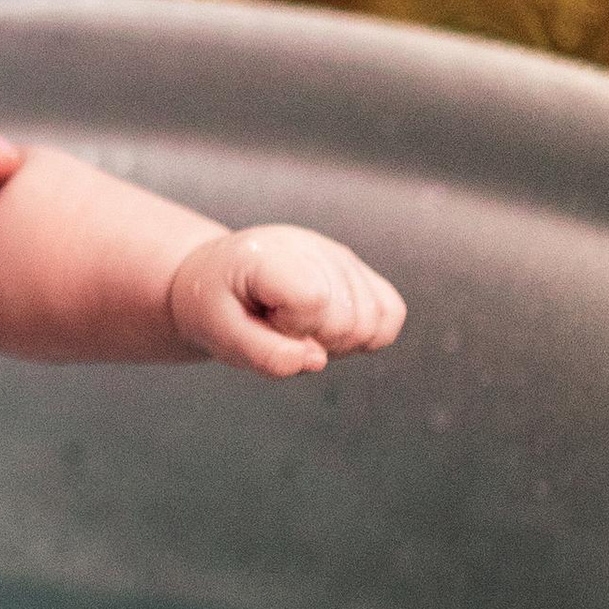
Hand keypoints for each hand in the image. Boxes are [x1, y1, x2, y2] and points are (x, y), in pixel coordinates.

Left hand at [167, 226, 405, 377]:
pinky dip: (368, 334)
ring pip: (375, 321)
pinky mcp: (357, 271)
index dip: (293, 329)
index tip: (265, 322)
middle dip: (317, 341)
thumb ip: (265, 354)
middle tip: (280, 329)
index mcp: (272, 254)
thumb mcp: (221, 336)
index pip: (315, 301)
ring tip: (301, 327)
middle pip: (351, 319)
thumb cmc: (216, 307)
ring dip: (339, 341)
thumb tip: (317, 361)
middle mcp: (313, 247)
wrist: (217, 281)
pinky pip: (391, 312)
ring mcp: (340, 256)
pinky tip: (329, 329)